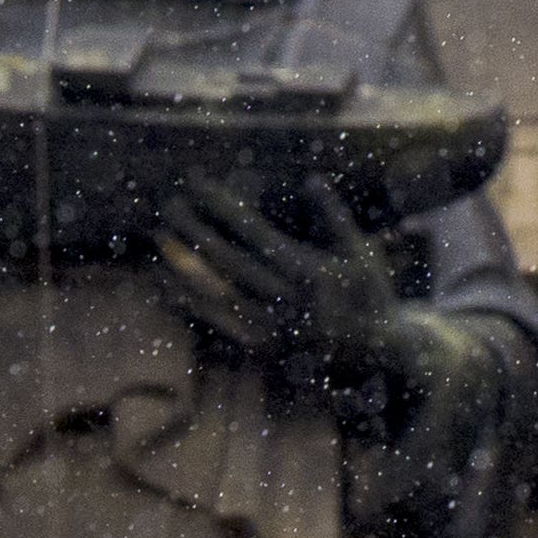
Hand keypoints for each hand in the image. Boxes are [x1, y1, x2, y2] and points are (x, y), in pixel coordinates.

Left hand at [157, 181, 423, 413]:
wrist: (378, 357)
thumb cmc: (372, 296)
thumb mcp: (363, 252)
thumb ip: (335, 217)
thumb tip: (311, 180)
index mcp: (307, 270)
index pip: (252, 231)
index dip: (222, 206)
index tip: (198, 184)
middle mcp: (283, 299)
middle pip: (226, 259)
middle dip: (195, 229)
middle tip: (168, 205)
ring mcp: (269, 327)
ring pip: (215, 292)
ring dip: (183, 265)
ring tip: (158, 241)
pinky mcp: (261, 349)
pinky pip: (217, 324)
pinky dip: (190, 305)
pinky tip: (168, 288)